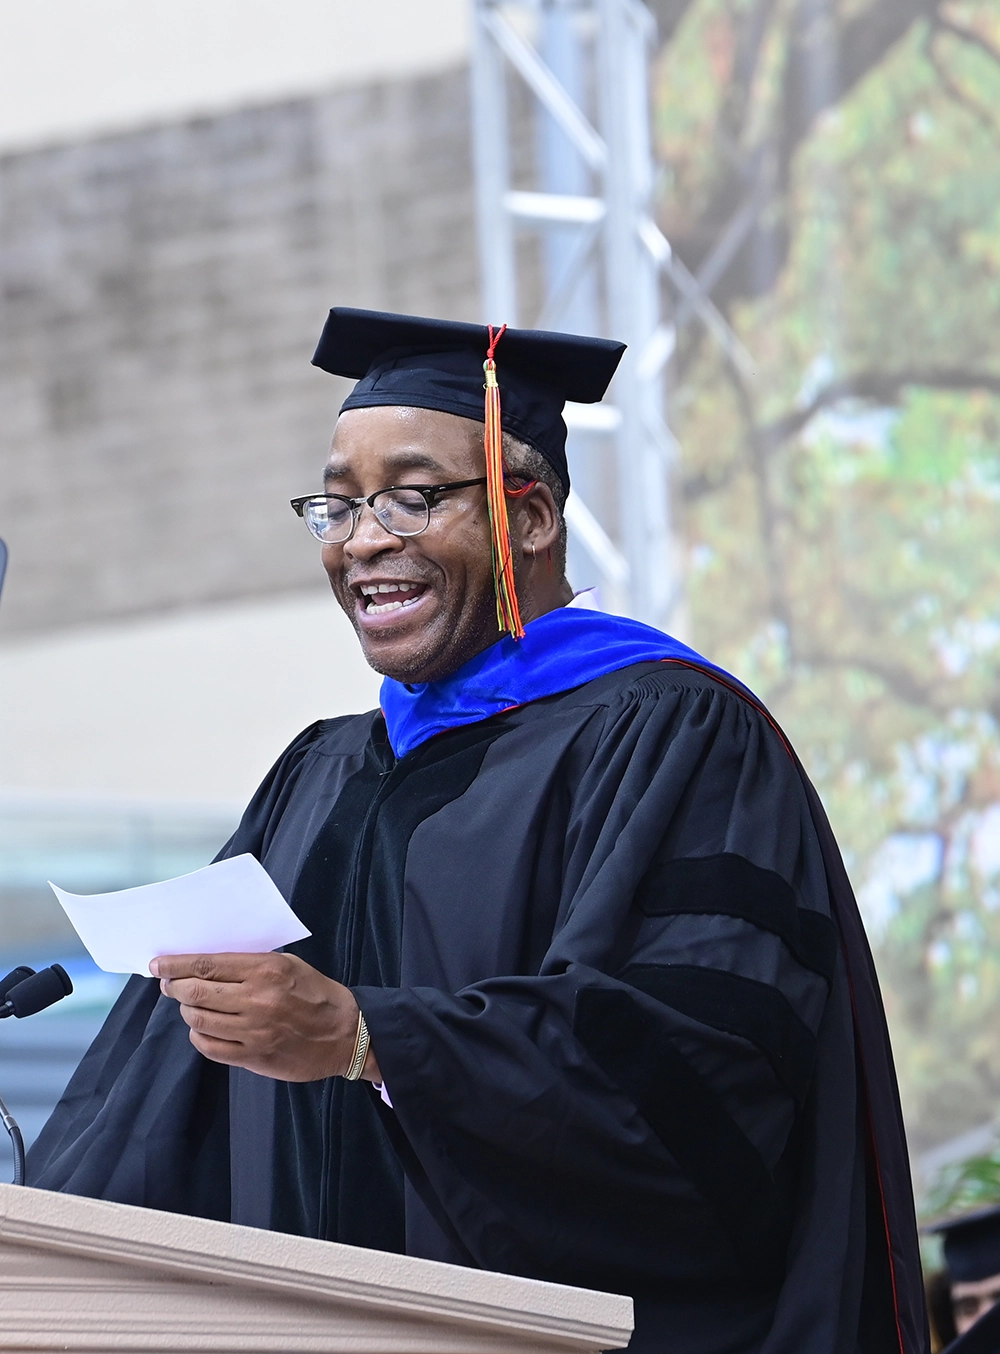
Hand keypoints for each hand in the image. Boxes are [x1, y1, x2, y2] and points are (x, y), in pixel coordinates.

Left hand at [150, 952, 380, 1082]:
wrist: (345, 1034)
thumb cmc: (315, 993)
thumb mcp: (288, 965)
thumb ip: (250, 964)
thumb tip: (206, 965)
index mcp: (267, 970)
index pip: (208, 965)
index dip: (176, 965)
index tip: (158, 964)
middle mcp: (257, 999)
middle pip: (196, 992)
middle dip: (174, 987)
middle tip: (168, 985)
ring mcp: (254, 1031)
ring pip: (198, 1020)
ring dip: (187, 1011)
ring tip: (190, 1005)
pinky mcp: (253, 1057)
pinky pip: (210, 1047)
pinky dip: (199, 1035)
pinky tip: (204, 1027)